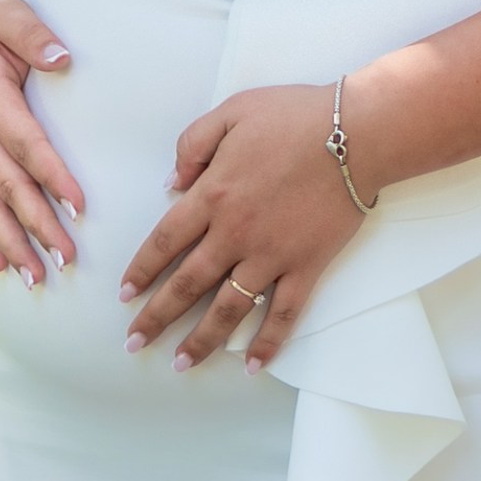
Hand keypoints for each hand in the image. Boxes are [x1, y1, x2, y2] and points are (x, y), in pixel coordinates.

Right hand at [0, 0, 82, 284]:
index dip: (51, 175)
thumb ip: (34, 35)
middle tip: (68, 258)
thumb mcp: (7, 14)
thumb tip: (64, 59)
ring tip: (36, 277)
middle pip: (8, 184)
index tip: (79, 206)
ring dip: (11, 241)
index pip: (26, 142)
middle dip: (37, 224)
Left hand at [120, 84, 364, 370]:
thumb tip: (170, 184)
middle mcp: (235, 233)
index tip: (125, 295)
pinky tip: (252, 365)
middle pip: (187, 284)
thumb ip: (190, 147)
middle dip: (157, 317)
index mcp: (211, 196)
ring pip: (229, 308)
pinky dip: (268, 342)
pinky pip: (284, 313)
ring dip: (202, 339)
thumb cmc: (291, 116)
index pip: (164, 242)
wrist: (356, 133)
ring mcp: (272, 255)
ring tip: (181, 364)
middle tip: (135, 343)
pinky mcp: (308, 267)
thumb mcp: (227, 115)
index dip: (141, 271)